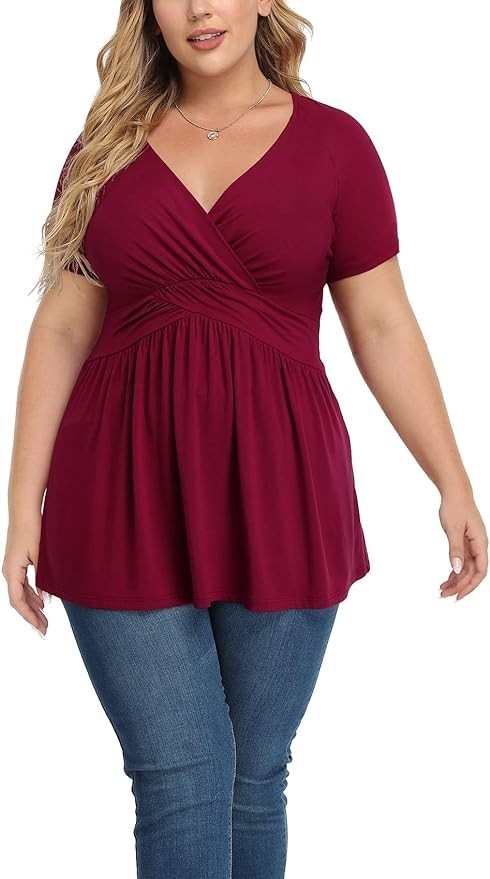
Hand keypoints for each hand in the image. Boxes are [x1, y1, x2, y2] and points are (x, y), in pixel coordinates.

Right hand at [2, 514, 48, 636]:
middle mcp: (9, 572)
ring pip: (21, 594)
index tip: (40, 628)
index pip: (17, 601)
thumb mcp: (41, 557)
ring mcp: (12, 568)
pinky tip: (42, 602)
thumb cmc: (33, 530)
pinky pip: (23, 585)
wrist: (25, 511)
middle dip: (31, 616)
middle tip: (45, 630)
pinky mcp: (18, 563)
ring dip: (32, 607)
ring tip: (45, 620)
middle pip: (18, 601)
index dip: (29, 616)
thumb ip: (43, 580)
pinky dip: (32, 595)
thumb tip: (46, 601)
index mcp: (12, 571)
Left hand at [438, 490, 487, 600]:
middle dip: (459, 586)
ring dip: (455, 581)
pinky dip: (454, 571)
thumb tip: (457, 569)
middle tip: (443, 595)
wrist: (455, 493)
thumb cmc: (456, 507)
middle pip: (472, 573)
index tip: (459, 595)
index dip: (471, 585)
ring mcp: (471, 545)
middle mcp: (478, 546)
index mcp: (480, 543)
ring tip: (442, 590)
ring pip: (466, 569)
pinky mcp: (464, 543)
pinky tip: (446, 579)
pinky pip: (461, 562)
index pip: (480, 571)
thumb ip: (455, 549)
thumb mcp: (454, 528)